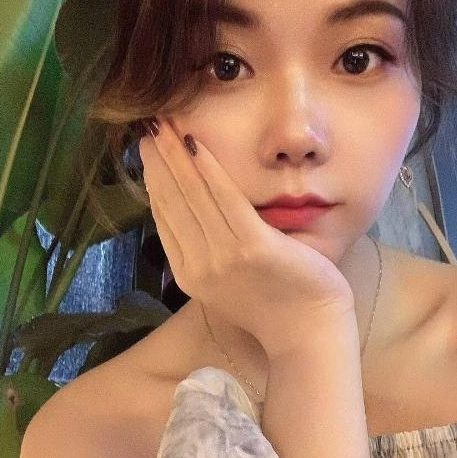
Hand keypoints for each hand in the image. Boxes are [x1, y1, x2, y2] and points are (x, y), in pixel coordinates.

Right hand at [138, 117, 355, 358]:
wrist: (307, 331)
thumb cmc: (273, 304)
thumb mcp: (226, 282)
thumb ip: (205, 251)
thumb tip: (191, 212)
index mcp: (189, 275)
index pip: (164, 217)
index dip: (154, 180)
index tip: (150, 152)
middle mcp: (198, 267)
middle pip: (172, 202)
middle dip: (159, 160)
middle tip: (149, 127)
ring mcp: (223, 258)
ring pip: (193, 196)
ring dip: (177, 156)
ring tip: (165, 126)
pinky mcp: (252, 247)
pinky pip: (226, 199)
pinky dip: (210, 169)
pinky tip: (198, 145)